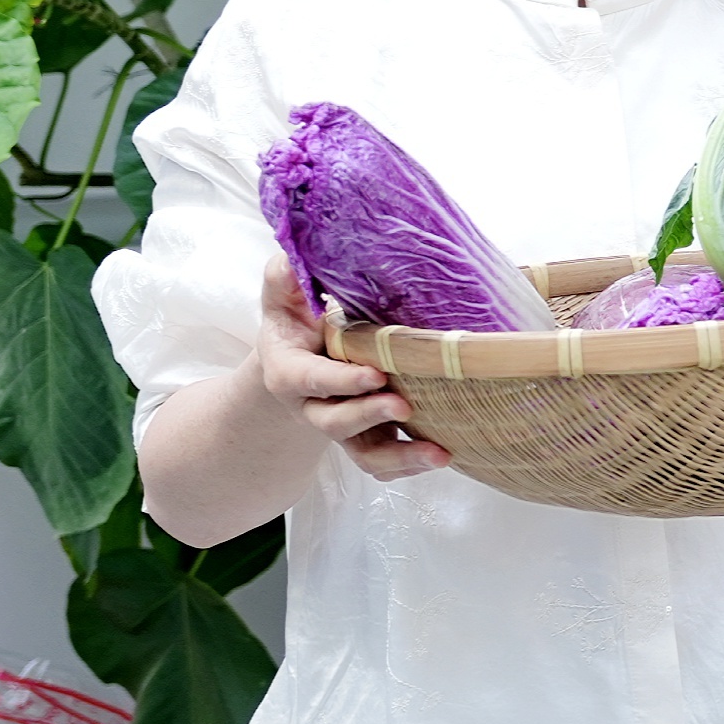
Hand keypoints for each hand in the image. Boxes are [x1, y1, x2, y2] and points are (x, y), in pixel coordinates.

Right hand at [253, 254, 454, 482]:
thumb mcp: (284, 299)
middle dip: (368, 416)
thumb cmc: (297, 322)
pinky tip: (439, 455)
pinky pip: (383, 462)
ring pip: (364, 453)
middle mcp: (314, 406)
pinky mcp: (367, 437)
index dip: (340, 381)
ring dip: (400, 456)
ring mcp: (344, 426)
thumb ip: (284, 280)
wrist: (298, 359)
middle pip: (335, 422)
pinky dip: (409, 464)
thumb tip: (292, 258)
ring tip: (438, 452)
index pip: (310, 380)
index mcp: (289, 372)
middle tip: (403, 405)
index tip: (375, 374)